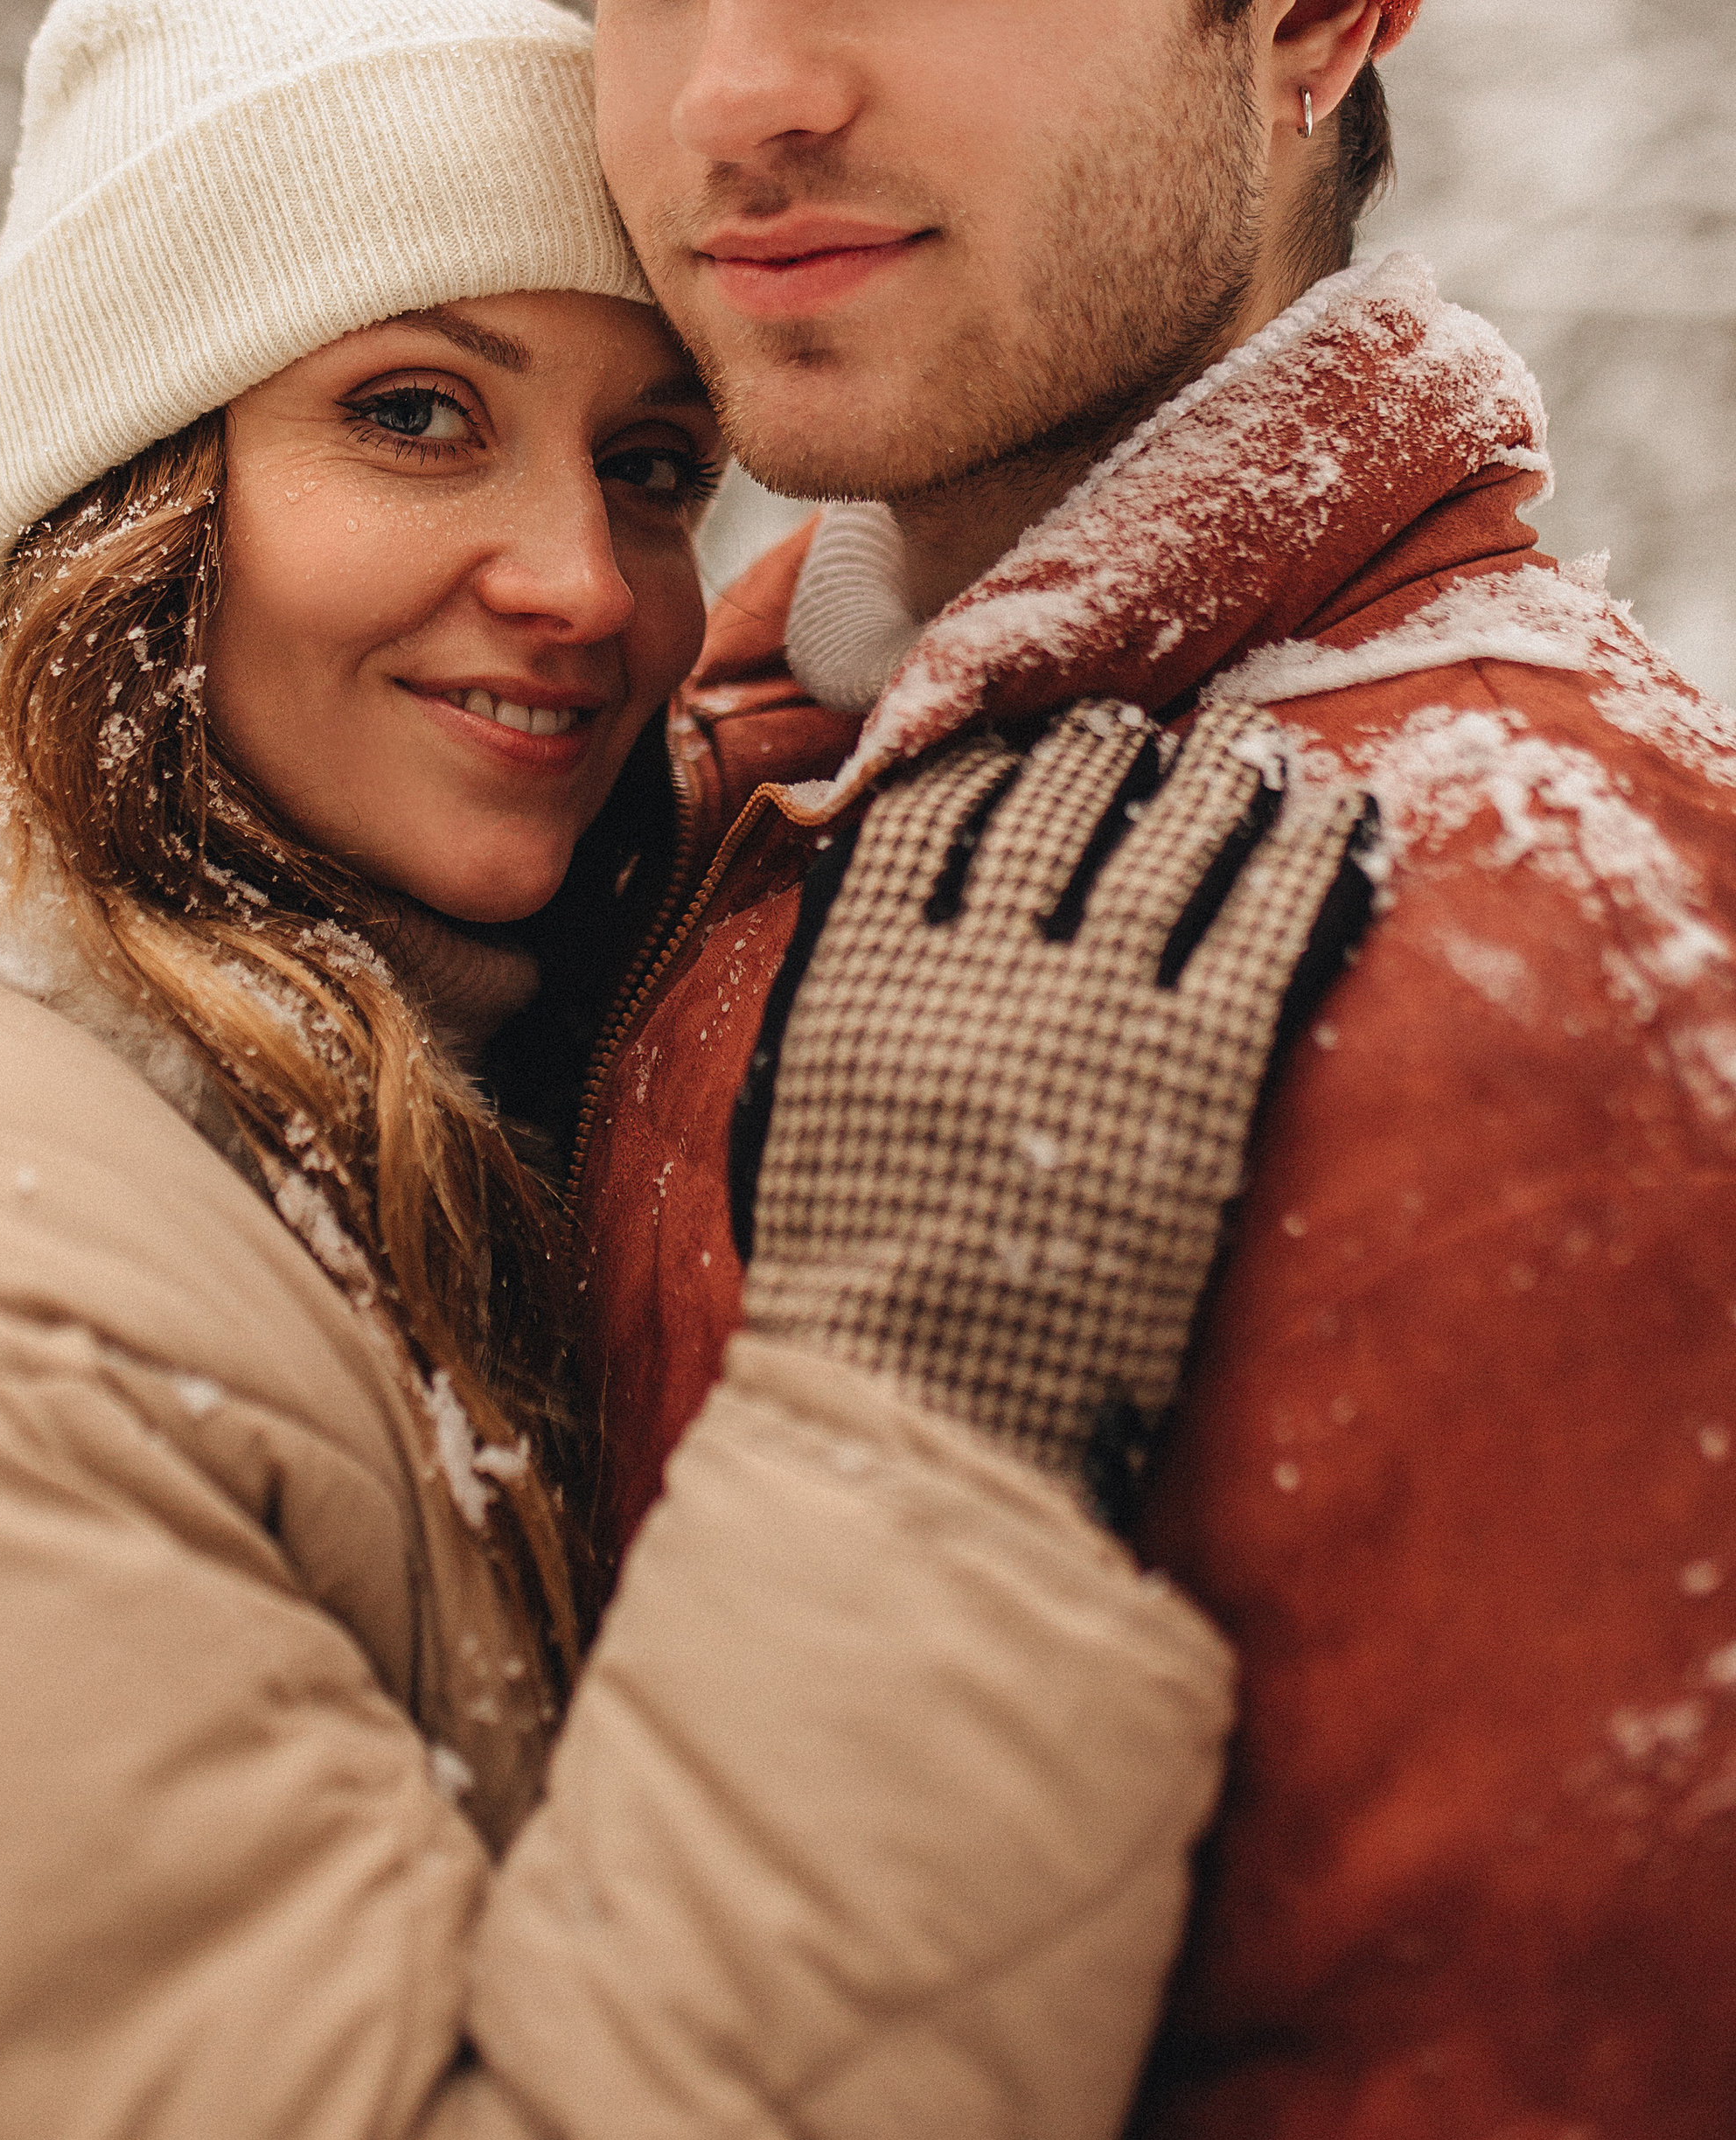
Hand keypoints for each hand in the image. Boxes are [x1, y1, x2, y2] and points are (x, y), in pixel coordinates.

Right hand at [731, 702, 1377, 1522]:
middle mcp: (981, 962)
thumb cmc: (851, 1289)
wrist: (928, 1410)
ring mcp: (1095, 1006)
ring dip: (1217, 775)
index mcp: (869, 969)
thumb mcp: (801, 1116)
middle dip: (1102, 751)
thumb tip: (866, 911)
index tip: (1011, 740)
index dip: (980, 763)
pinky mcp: (1201, 1066)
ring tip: (1247, 747)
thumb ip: (836, 1002)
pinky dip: (1308, 853)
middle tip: (1137, 728)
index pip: (929, 814)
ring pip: (1169, 838)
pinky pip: (1269, 920)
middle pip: (1056, 805)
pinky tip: (1339, 814)